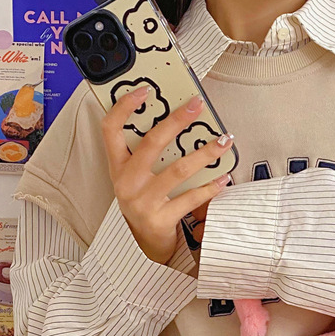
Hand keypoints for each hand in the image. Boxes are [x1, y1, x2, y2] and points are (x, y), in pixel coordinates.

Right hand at [101, 87, 233, 264]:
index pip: (110, 129)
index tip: (144, 89)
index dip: (124, 107)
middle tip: (197, 106)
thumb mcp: (136, 178)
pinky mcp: (160, 220)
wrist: (144, 246)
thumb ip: (146, 154)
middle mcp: (126, 183)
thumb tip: (178, 121)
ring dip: (204, 153)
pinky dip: (210, 187)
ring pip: (177, 170)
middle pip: (151, 144)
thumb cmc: (145, 204)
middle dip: (177, 121)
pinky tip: (224, 177)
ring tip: (223, 141)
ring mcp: (142, 202)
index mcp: (117, 167)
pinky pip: (191, 199)